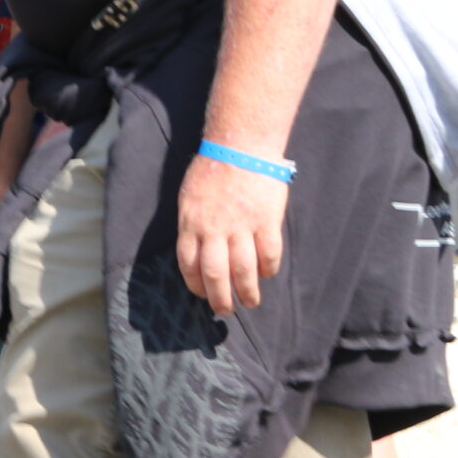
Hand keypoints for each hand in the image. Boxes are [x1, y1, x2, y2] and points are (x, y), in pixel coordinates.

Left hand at [174, 149, 287, 316]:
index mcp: (191, 223)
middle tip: (226, 310)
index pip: (189, 264)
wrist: (240, 146)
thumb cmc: (212, 171)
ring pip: (243, 270)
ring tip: (250, 301)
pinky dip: (268, 269)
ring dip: (247, 291)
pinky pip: (269, 254)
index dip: (196, 285)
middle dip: (220, 298)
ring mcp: (241, 226)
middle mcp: (214, 229)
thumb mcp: (190, 198)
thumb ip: (193, 226)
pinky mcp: (266, 221)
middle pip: (215, 274)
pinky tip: (267, 274)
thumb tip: (196, 253)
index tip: (203, 295)